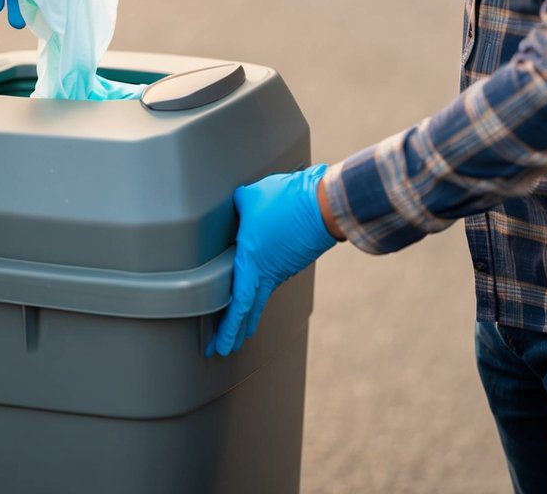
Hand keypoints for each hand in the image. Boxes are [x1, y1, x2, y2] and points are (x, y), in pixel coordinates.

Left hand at [206, 165, 336, 356]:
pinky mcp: (293, 261)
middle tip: (225, 349)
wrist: (325, 204)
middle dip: (235, 332)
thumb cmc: (286, 201)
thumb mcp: (249, 197)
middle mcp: (267, 273)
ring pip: (261, 296)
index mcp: (252, 263)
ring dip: (249, 314)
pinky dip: (261, 292)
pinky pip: (272, 281)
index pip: (237, 304)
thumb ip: (237, 204)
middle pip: (248, 311)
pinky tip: (258, 289)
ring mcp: (282, 269)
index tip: (221, 346)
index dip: (228, 329)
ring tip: (242, 329)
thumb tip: (237, 203)